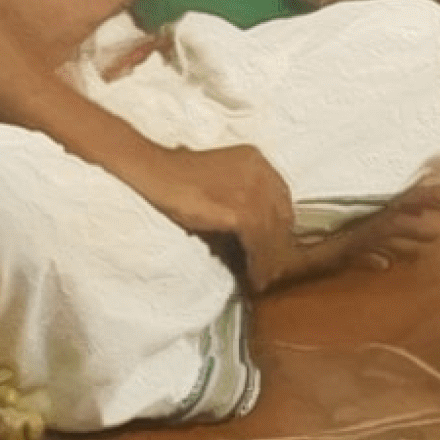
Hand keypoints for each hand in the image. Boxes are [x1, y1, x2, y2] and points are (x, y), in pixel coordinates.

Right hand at [142, 142, 294, 288]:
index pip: (281, 199)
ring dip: (269, 259)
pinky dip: (257, 262)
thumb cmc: (180, 177)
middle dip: (278, 243)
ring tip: (264, 278)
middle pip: (281, 216)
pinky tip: (254, 275)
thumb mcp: (219, 181)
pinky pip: (257, 242)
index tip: (275, 243)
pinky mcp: (241, 210)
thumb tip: (253, 234)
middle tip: (273, 267)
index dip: (279, 225)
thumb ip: (240, 199)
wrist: (158, 171)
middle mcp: (261, 173)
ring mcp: (253, 191)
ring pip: (272, 233)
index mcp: (257, 161)